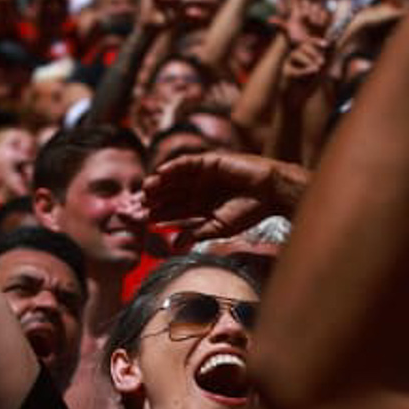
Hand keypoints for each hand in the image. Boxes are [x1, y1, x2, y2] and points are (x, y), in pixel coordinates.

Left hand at [143, 150, 307, 240]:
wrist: (270, 192)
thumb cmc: (249, 212)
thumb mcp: (219, 228)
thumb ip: (196, 234)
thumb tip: (174, 247)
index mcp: (200, 207)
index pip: (174, 211)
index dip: (158, 216)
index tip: (142, 222)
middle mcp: (198, 190)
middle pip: (170, 194)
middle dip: (154, 200)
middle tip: (138, 205)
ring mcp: (202, 175)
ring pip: (174, 179)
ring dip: (160, 183)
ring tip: (145, 190)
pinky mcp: (209, 161)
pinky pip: (186, 163)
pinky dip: (173, 167)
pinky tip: (160, 173)